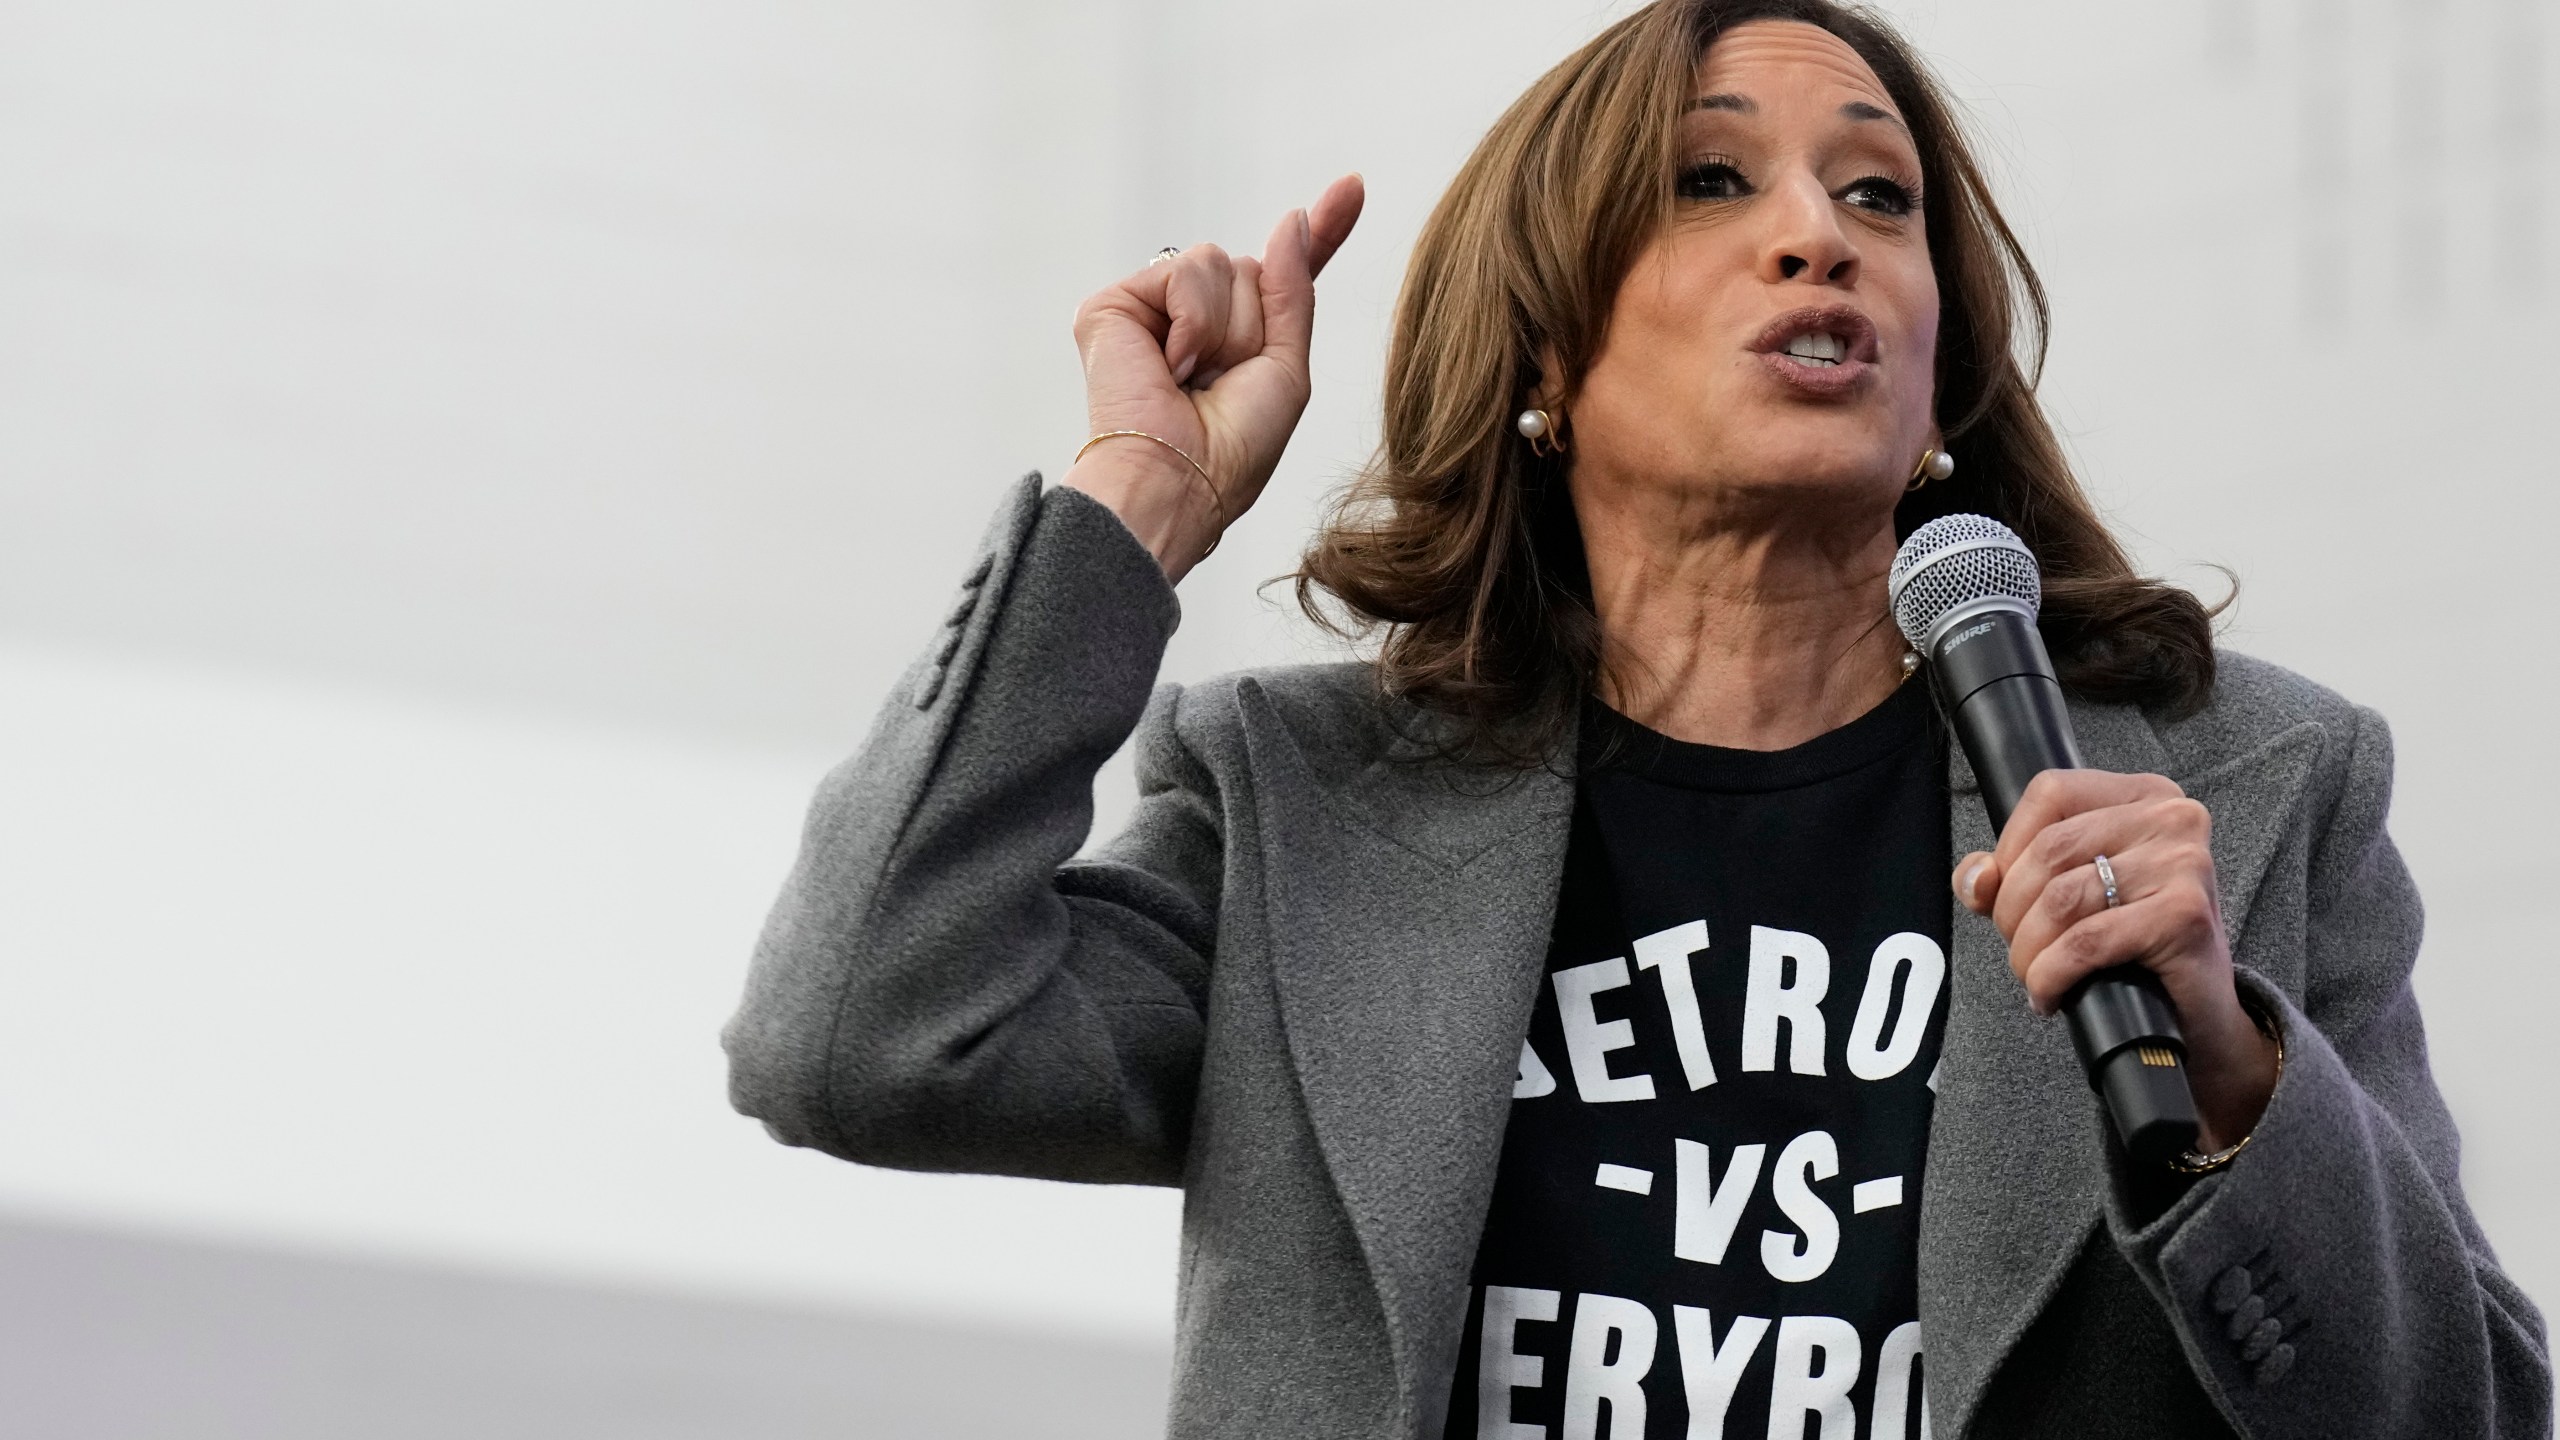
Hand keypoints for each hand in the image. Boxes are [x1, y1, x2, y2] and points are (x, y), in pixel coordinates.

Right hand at [1063, 174, 1364, 580]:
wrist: (1178, 479)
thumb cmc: (1232, 449)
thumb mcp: (1286, 368)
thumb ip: (1292, 291)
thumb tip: (1291, 217)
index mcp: (1236, 339)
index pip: (1283, 273)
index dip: (1322, 230)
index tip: (1354, 185)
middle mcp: (1191, 319)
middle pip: (1250, 267)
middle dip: (1252, 324)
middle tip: (1222, 382)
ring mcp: (1149, 310)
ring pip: (1218, 262)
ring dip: (1223, 328)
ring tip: (1192, 378)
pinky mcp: (1112, 305)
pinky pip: (1179, 271)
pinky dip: (1189, 322)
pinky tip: (1169, 365)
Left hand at [1953, 769, 2278, 1152]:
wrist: (2200, 1014)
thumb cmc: (2136, 946)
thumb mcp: (2074, 894)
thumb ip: (2012, 876)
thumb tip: (1976, 878)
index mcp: (2144, 795)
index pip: (2050, 793)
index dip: (2009, 847)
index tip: (2004, 894)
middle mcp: (2172, 817)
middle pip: (2050, 849)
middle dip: (2013, 909)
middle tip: (2020, 948)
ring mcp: (2183, 863)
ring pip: (2062, 898)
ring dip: (2029, 948)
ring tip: (2033, 975)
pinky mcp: (2185, 915)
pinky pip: (2086, 942)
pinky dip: (2051, 974)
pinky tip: (2050, 994)